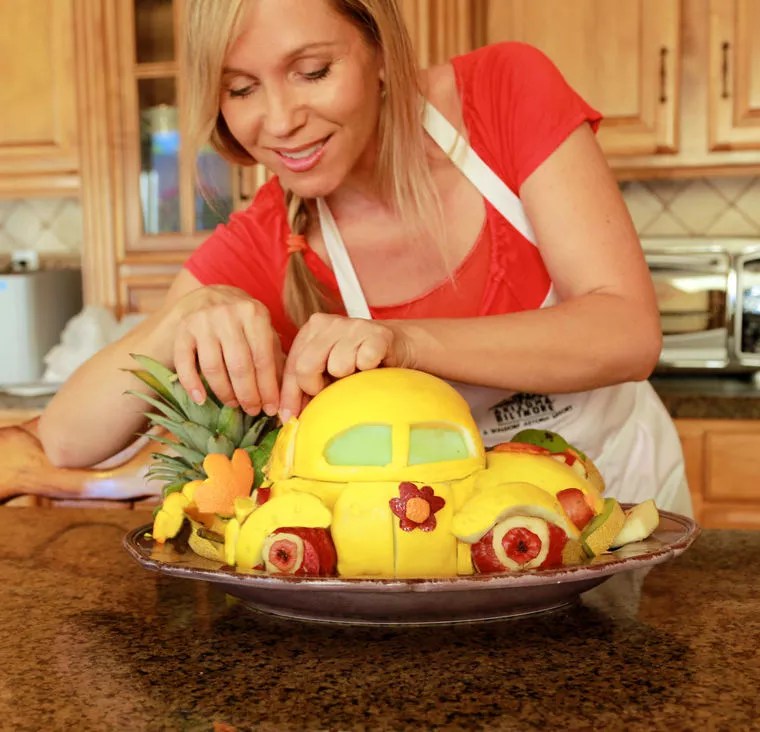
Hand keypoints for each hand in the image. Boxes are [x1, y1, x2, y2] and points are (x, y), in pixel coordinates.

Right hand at [169, 285, 283, 414]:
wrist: (209, 295)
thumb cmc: (242, 321)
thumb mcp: (262, 330)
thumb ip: (274, 357)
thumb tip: (283, 395)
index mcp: (254, 314)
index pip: (263, 359)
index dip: (268, 388)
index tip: (271, 409)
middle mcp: (228, 314)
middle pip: (239, 366)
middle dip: (248, 394)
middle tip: (252, 410)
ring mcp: (202, 321)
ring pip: (213, 367)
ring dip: (224, 392)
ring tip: (233, 404)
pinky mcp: (182, 330)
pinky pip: (185, 363)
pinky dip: (192, 385)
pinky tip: (201, 399)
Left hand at [278, 314, 406, 420]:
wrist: (400, 346)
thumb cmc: (359, 363)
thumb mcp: (328, 371)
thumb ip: (306, 386)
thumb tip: (287, 416)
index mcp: (311, 330)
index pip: (292, 365)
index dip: (289, 394)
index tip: (288, 417)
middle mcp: (329, 323)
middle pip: (306, 366)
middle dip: (315, 387)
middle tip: (331, 389)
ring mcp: (354, 326)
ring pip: (338, 366)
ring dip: (348, 377)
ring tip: (357, 372)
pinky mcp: (377, 334)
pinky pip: (365, 361)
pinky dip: (369, 370)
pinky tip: (373, 366)